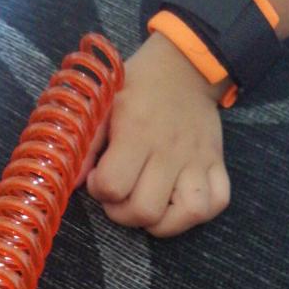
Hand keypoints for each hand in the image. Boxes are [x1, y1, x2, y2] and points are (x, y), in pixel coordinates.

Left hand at [81, 32, 230, 237]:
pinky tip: (177, 203)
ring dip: (163, 221)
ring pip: (188, 213)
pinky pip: (217, 202)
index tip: (98, 176)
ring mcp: (197, 159)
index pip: (113, 185)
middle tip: (120, 195)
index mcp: (137, 132)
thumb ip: (85, 143)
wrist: (184, 66)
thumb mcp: (103, 104)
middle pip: (146, 210)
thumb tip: (70, 181)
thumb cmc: (137, 88)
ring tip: (149, 205)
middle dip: (123, 214)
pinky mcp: (217, 163)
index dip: (99, 189)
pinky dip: (199, 213)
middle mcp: (170, 150)